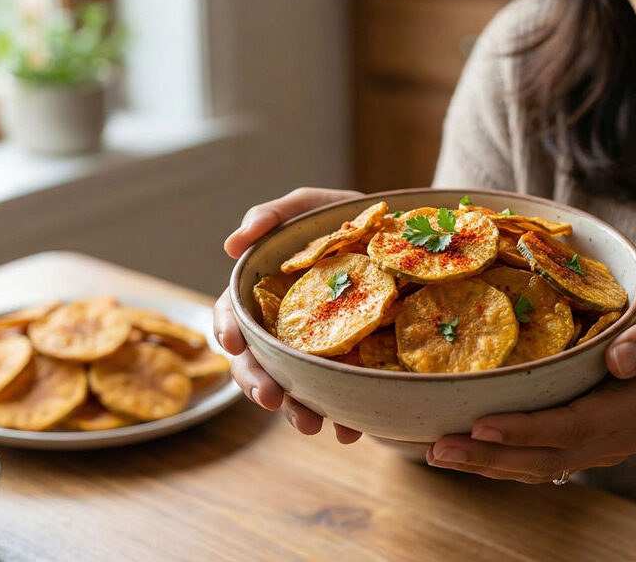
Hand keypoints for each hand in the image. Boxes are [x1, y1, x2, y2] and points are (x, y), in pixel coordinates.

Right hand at [213, 187, 363, 443]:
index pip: (232, 314)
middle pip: (257, 361)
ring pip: (293, 388)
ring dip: (297, 409)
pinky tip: (350, 430)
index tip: (234, 344)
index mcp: (267, 293)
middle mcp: (285, 328)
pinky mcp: (351, 368)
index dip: (227, 330)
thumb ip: (272, 215)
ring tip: (312, 424)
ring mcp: (316, 352)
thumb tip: (232, 245)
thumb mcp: (312, 206)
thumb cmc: (347, 218)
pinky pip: (339, 397)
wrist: (408, 239)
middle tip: (273, 398)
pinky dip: (341, 416)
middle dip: (259, 383)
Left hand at [425, 288, 635, 481]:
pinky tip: (461, 449)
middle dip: (487, 456)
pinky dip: (497, 458)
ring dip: (484, 464)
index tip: (482, 425)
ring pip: (534, 465)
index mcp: (629, 410)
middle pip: (542, 457)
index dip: (526, 429)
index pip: (571, 426)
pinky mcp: (581, 443)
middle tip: (436, 448)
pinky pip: (535, 460)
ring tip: (433, 452)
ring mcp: (594, 448)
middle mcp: (608, 439)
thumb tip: (619, 359)